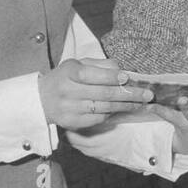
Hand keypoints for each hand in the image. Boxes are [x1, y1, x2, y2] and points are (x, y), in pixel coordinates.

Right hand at [39, 58, 156, 130]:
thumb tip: (121, 70)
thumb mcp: (77, 64)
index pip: (92, 74)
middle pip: (103, 94)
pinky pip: (98, 118)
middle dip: (128, 94)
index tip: (126, 77)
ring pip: (104, 108)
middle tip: (147, 94)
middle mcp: (68, 91)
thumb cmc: (65, 78)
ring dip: (126, 106)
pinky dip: (113, 114)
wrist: (41, 99)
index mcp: (69, 72)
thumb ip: (99, 65)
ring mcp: (70, 109)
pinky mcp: (73, 123)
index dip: (110, 77)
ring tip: (141, 103)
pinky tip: (123, 109)